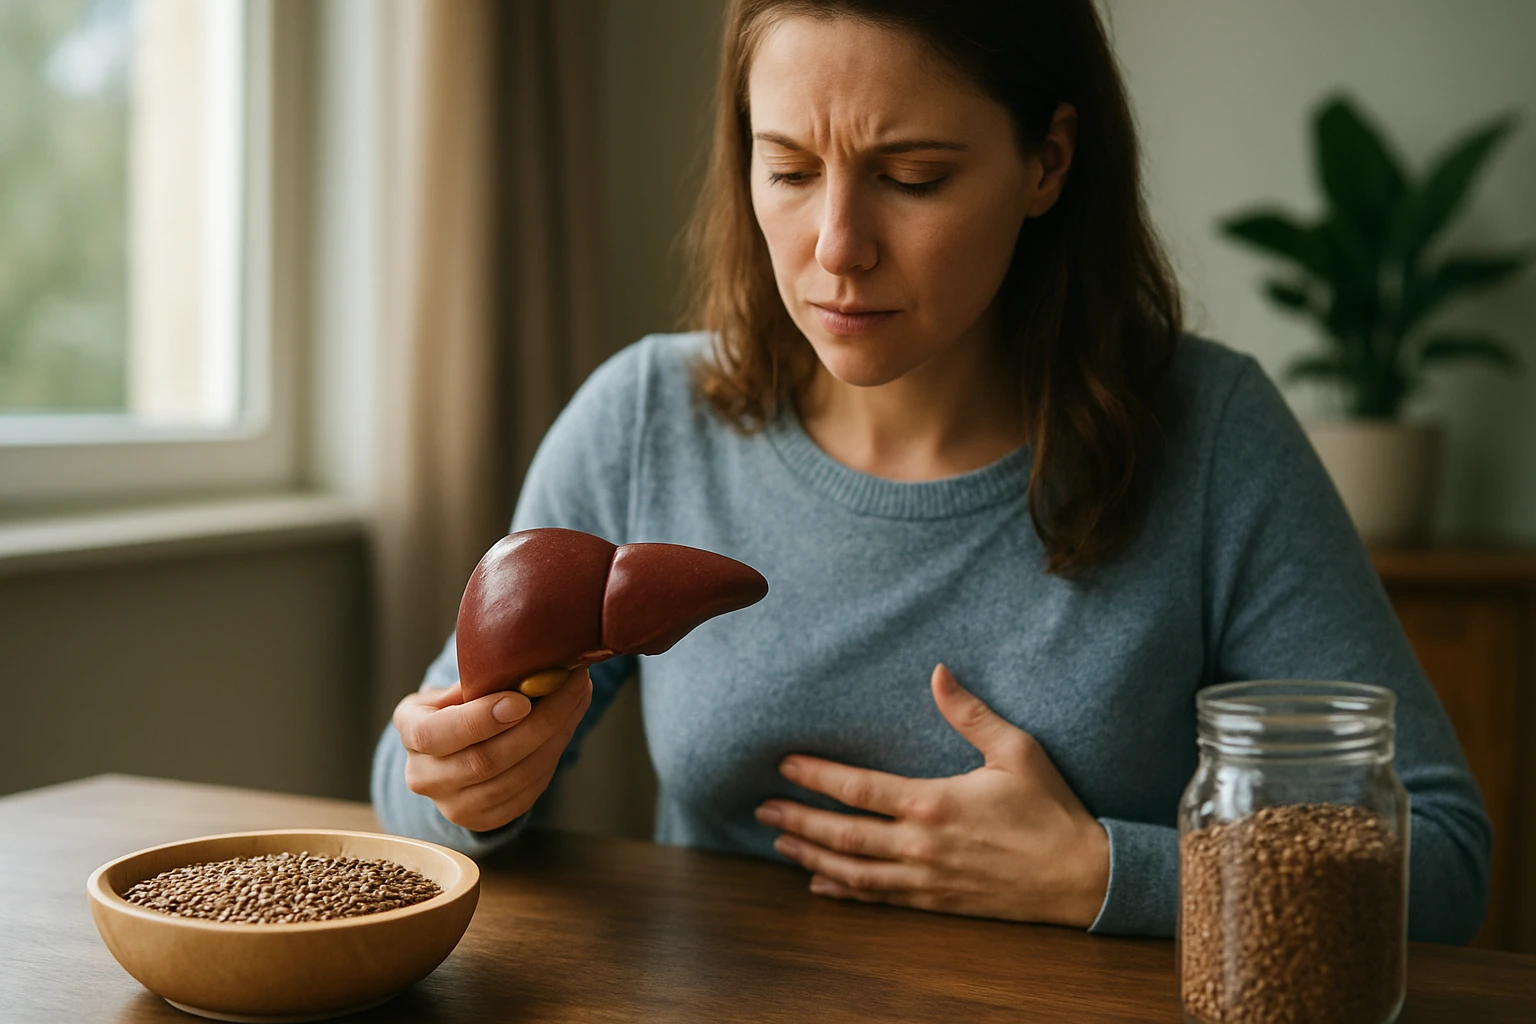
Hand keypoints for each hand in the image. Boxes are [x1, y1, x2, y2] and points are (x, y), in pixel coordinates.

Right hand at [392, 667, 593, 831]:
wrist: (454, 748)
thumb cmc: (457, 706)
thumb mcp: (454, 687)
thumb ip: (480, 680)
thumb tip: (529, 668)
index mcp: (410, 732)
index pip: (435, 734)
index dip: (479, 720)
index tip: (521, 700)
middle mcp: (423, 776)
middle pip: (484, 761)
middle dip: (537, 723)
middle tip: (571, 687)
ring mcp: (453, 805)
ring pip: (515, 778)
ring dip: (555, 736)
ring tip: (578, 698)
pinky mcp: (485, 819)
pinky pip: (528, 791)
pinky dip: (554, 755)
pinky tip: (568, 724)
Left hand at [755, 664, 1109, 927]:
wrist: (1085, 878)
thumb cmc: (1051, 809)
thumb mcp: (1017, 750)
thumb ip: (970, 713)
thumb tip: (938, 672)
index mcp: (935, 803)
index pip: (859, 789)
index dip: (817, 776)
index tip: (785, 765)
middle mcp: (922, 846)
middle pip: (844, 835)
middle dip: (798, 821)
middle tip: (762, 810)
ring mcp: (927, 879)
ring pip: (854, 872)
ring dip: (813, 859)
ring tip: (780, 845)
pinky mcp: (938, 902)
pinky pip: (881, 900)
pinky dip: (846, 893)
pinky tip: (821, 887)